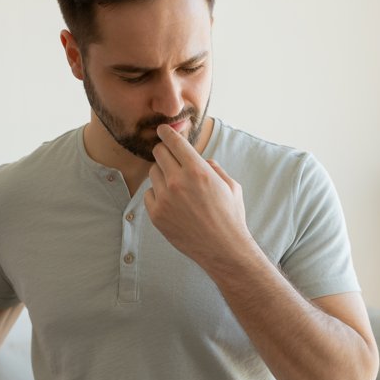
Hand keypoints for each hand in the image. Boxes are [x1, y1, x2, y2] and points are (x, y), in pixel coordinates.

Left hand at [146, 124, 257, 270]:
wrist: (223, 249)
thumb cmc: (230, 216)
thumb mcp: (231, 185)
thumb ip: (212, 167)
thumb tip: (199, 159)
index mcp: (198, 171)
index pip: (174, 141)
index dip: (167, 133)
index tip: (162, 130)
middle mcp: (178, 182)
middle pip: (159, 153)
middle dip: (164, 152)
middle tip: (169, 157)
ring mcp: (164, 199)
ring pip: (153, 172)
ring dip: (162, 173)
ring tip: (176, 186)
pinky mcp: (156, 215)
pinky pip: (149, 194)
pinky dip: (157, 194)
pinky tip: (171, 202)